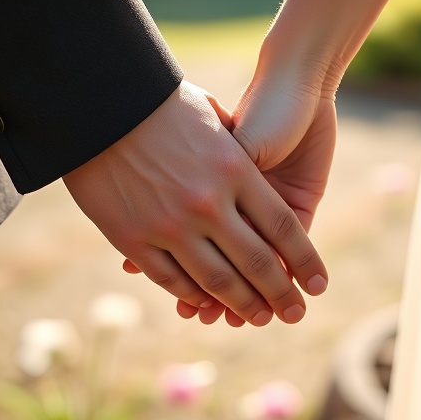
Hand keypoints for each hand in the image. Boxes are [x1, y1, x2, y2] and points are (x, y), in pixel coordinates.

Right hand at [63, 81, 327, 325]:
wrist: (101, 101)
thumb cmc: (162, 102)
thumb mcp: (213, 118)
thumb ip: (239, 153)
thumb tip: (258, 176)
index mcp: (235, 170)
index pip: (283, 226)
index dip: (305, 261)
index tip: (319, 285)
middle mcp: (209, 203)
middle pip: (257, 262)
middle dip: (281, 295)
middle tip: (294, 314)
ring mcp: (171, 224)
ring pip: (217, 280)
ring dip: (242, 305)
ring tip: (257, 318)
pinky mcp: (134, 238)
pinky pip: (172, 278)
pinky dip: (193, 294)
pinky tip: (206, 303)